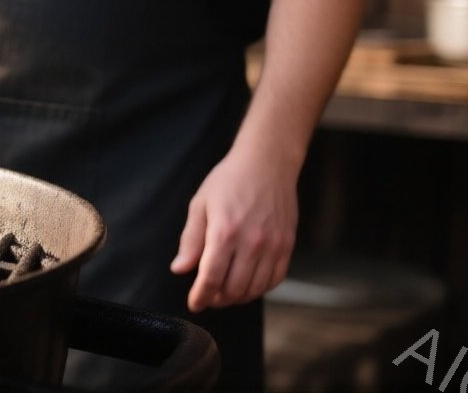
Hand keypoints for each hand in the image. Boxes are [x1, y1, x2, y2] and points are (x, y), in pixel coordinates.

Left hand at [170, 143, 299, 310]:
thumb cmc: (229, 181)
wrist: (267, 164)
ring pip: (255, 289)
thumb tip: (180, 269)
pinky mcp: (287, 246)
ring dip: (238, 297)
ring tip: (225, 292)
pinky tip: (247, 284)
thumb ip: (191, 240)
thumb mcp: (200, 204)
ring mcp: (273, 246)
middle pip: (234, 289)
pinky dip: (259, 289)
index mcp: (224, 232)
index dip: (201, 296)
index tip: (194, 304)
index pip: (211, 278)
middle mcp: (251, 242)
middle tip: (208, 297)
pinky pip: (274, 280)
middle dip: (217, 299)